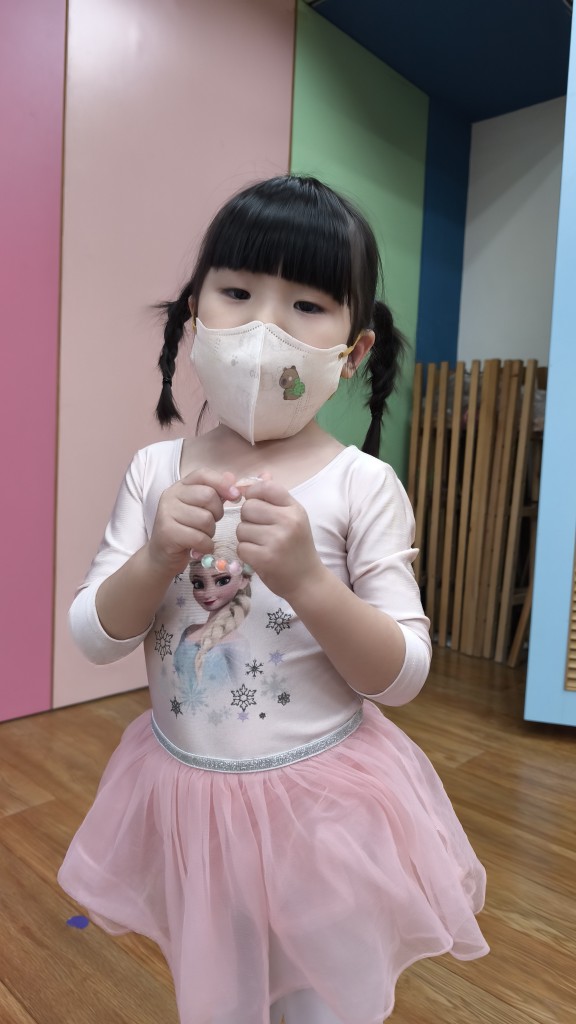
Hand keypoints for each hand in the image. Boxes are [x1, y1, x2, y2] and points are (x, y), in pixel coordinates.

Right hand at [148, 469, 238, 575]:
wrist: (162, 557)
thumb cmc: (185, 531)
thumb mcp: (199, 509)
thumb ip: (215, 493)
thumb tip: (232, 478)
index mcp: (179, 487)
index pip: (202, 474)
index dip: (222, 483)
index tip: (235, 496)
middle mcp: (170, 496)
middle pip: (208, 496)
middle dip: (218, 513)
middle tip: (210, 523)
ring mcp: (166, 514)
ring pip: (206, 519)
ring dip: (210, 532)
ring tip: (201, 536)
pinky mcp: (168, 533)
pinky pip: (199, 538)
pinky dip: (206, 546)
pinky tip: (201, 549)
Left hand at [236, 480, 322, 599]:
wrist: (307, 580)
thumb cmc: (297, 547)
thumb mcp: (293, 518)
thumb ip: (275, 497)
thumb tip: (261, 473)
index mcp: (295, 509)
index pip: (266, 487)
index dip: (253, 493)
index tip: (255, 504)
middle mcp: (288, 521)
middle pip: (248, 507)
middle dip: (248, 519)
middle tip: (260, 530)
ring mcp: (277, 540)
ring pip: (242, 528)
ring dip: (246, 538)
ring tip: (261, 545)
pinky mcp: (265, 558)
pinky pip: (241, 547)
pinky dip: (246, 553)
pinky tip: (258, 556)